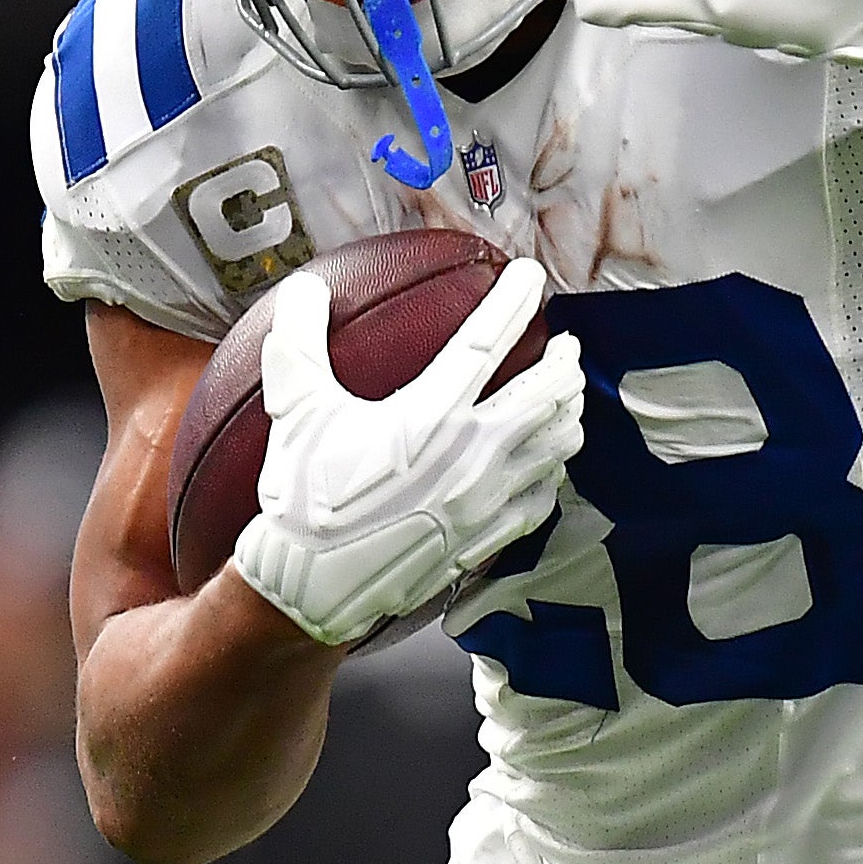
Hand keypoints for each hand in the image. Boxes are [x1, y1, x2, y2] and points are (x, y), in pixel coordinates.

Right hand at [229, 257, 588, 648]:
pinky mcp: (487, 537)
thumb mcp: (295, 410)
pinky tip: (545, 463)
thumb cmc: (304, 498)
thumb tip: (303, 290)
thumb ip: (299, 341)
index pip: (487, 341)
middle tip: (565, 345)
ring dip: (567, 414)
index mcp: (429, 415)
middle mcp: (470, 455)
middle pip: (546, 395)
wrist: (313, 586)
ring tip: (566, 397)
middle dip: (563, 363)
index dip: (513, 301)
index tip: (529, 277)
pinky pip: (540, 498)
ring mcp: (486, 500)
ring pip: (555, 446)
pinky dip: (550, 471)